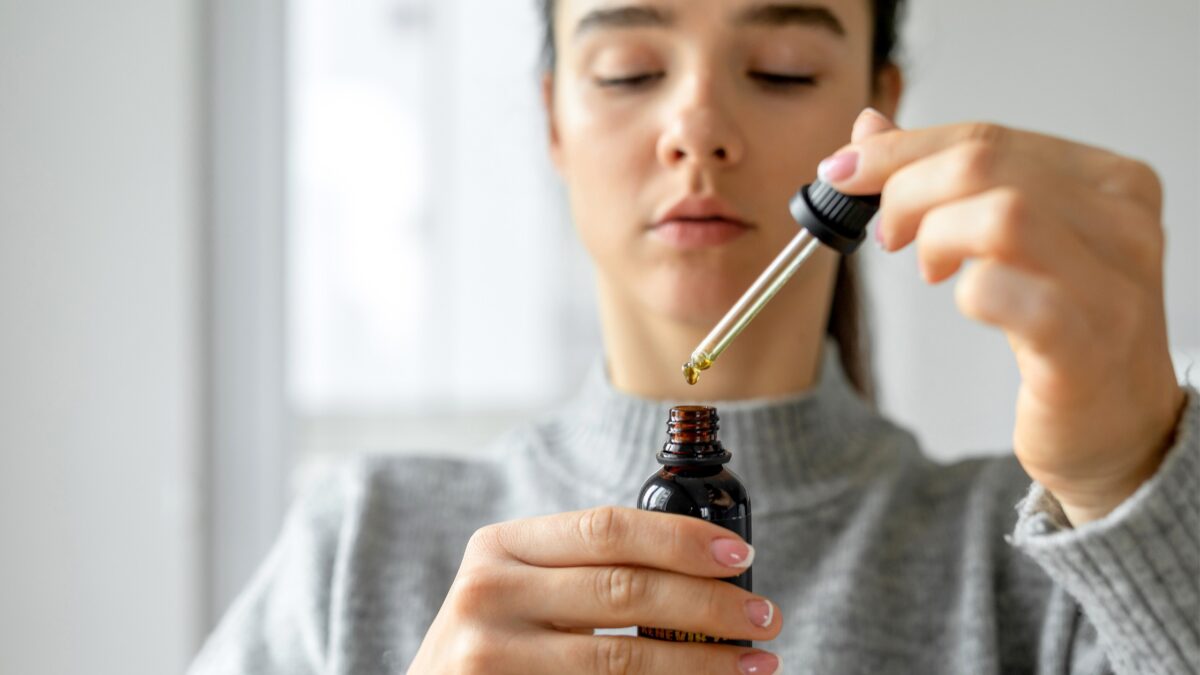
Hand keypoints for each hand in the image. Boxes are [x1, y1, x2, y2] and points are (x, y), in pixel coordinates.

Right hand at [407, 506, 780, 673]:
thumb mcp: (513, 589)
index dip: (682, 538)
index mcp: (500, 547)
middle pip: (625, 590)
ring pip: (625, 659)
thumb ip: (580, 570)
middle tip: (765, 616)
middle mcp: (488, 595)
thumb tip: (701, 571)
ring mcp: (491, 658)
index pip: (606, 528)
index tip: (740, 556)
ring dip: (703, 663)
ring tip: (754, 664)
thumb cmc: (488, 644)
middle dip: (709, 604)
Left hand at [821, 109, 1185, 525]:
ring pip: (1001, 215)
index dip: (902, 149)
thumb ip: (951, 179)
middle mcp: (1124, 225)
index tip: (846, 170)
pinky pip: (1003, 292)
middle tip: (887, 233)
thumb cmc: (1067, 331)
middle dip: (907, 190)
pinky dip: (965, 291)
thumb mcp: (1015, 240)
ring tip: (928, 267)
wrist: (1123, 429)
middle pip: (986, 165)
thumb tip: (870, 129)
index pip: (989, 137)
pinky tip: (967, 302)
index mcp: (1111, 183)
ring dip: (935, 236)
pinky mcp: (1084, 345)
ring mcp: (1111, 285)